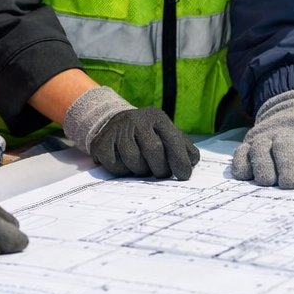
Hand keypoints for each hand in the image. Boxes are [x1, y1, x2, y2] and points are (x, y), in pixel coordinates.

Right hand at [62, 86, 198, 178]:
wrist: (112, 124)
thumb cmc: (146, 134)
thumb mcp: (165, 134)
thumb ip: (182, 146)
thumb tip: (192, 162)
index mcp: (156, 117)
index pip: (172, 139)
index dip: (180, 159)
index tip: (184, 175)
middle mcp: (136, 120)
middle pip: (154, 150)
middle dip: (161, 168)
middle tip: (162, 174)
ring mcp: (117, 130)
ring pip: (134, 161)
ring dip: (141, 171)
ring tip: (142, 166)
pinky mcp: (101, 144)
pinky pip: (116, 167)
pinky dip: (123, 171)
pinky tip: (125, 163)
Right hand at [232, 88, 293, 188]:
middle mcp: (286, 130)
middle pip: (284, 147)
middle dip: (288, 167)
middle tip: (292, 184)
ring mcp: (265, 136)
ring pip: (260, 150)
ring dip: (263, 167)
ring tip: (270, 183)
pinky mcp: (248, 142)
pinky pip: (240, 153)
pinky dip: (241, 165)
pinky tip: (246, 176)